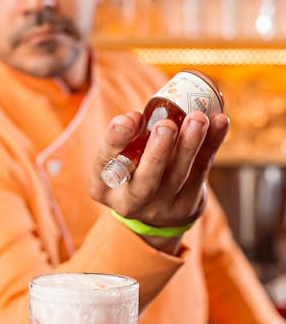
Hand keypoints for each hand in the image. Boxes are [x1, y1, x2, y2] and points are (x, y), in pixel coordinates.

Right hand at [89, 109, 229, 253]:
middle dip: (157, 152)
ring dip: (190, 145)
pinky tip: (220, 122)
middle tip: (166, 125)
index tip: (131, 116)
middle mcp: (128, 202)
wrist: (156, 212)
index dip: (117, 139)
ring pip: (178, 176)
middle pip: (145, 181)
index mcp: (103, 186)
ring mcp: (160, 208)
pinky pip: (201, 172)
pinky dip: (211, 145)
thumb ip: (129, 137)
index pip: (105, 161)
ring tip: (198, 118)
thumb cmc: (134, 170)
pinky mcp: (187, 206)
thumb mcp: (119, 158)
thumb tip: (151, 111)